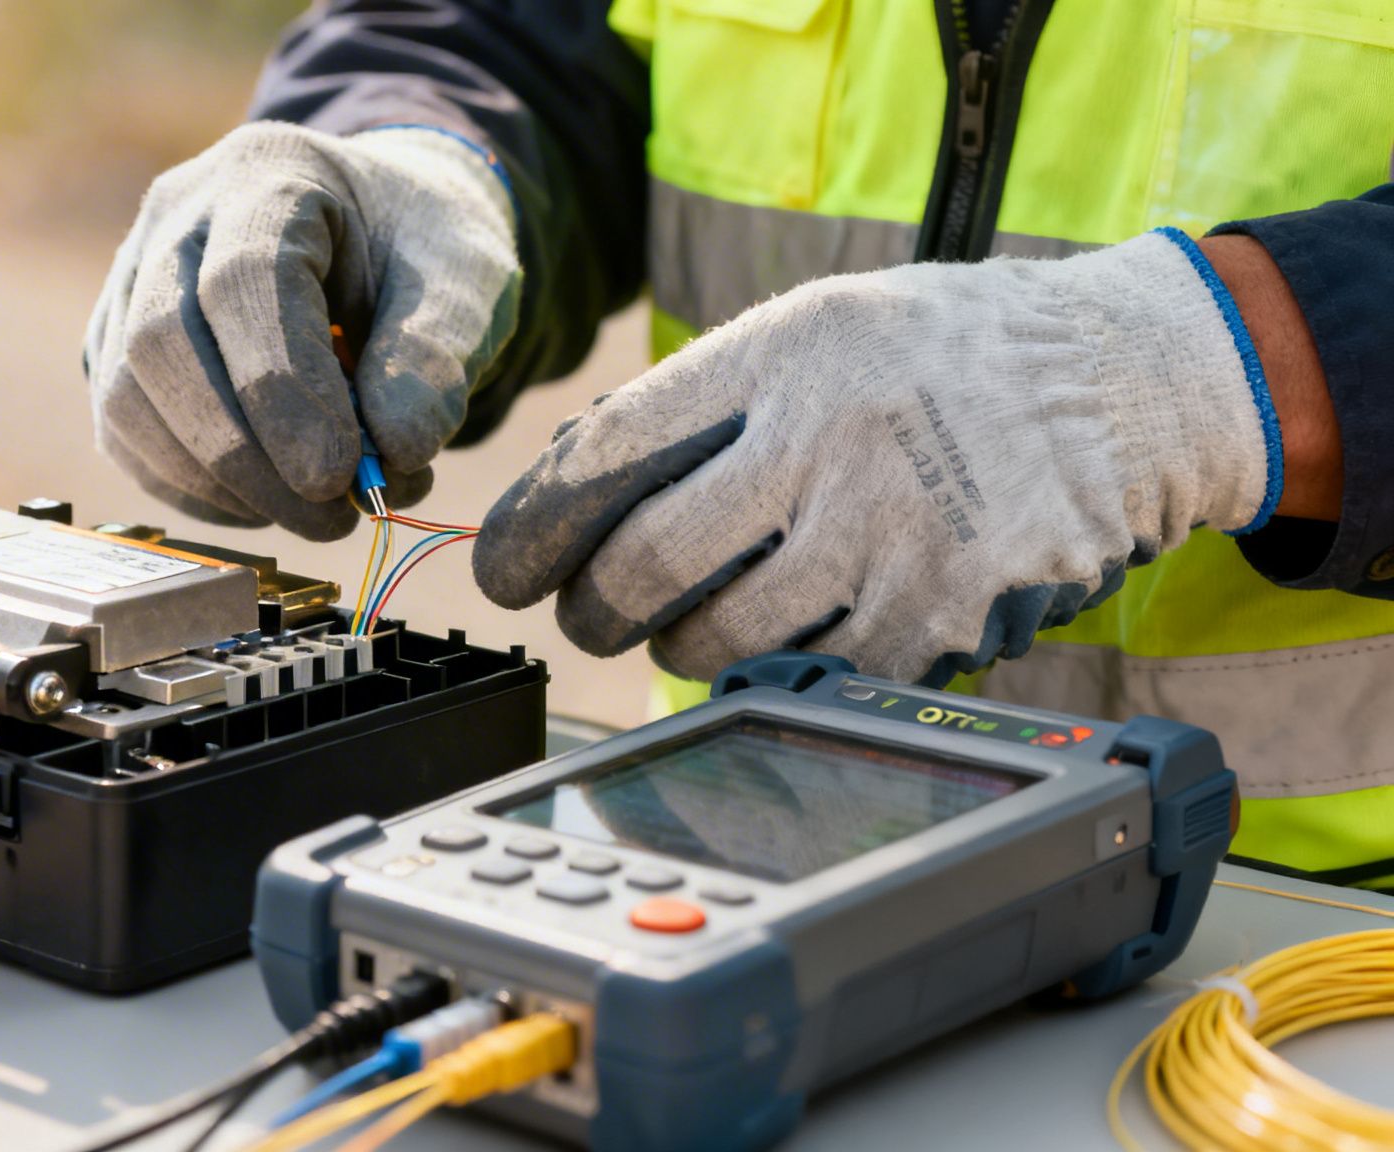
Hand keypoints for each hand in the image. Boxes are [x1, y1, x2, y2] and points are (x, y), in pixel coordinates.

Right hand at [84, 122, 519, 540]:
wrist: (380, 233)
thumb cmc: (420, 250)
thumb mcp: (467, 279)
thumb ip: (439, 354)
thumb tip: (395, 451)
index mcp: (269, 173)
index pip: (245, 281)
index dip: (283, 390)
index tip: (339, 475)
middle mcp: (177, 217)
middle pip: (162, 343)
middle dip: (245, 454)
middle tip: (333, 515)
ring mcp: (132, 282)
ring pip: (127, 399)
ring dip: (218, 484)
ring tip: (317, 512)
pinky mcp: (117, 346)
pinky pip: (125, 434)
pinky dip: (194, 489)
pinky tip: (268, 501)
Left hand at [473, 231, 1277, 684]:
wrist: (1123, 385)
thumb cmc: (940, 361)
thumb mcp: (817, 330)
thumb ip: (704, 401)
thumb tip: (569, 481)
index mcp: (783, 356)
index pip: (610, 452)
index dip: (533, 524)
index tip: (502, 569)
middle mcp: (830, 442)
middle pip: (647, 565)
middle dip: (591, 610)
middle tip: (586, 616)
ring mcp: (890, 536)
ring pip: (718, 640)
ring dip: (679, 648)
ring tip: (691, 624)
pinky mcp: (941, 617)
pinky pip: (810, 677)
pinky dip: (777, 673)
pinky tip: (790, 636)